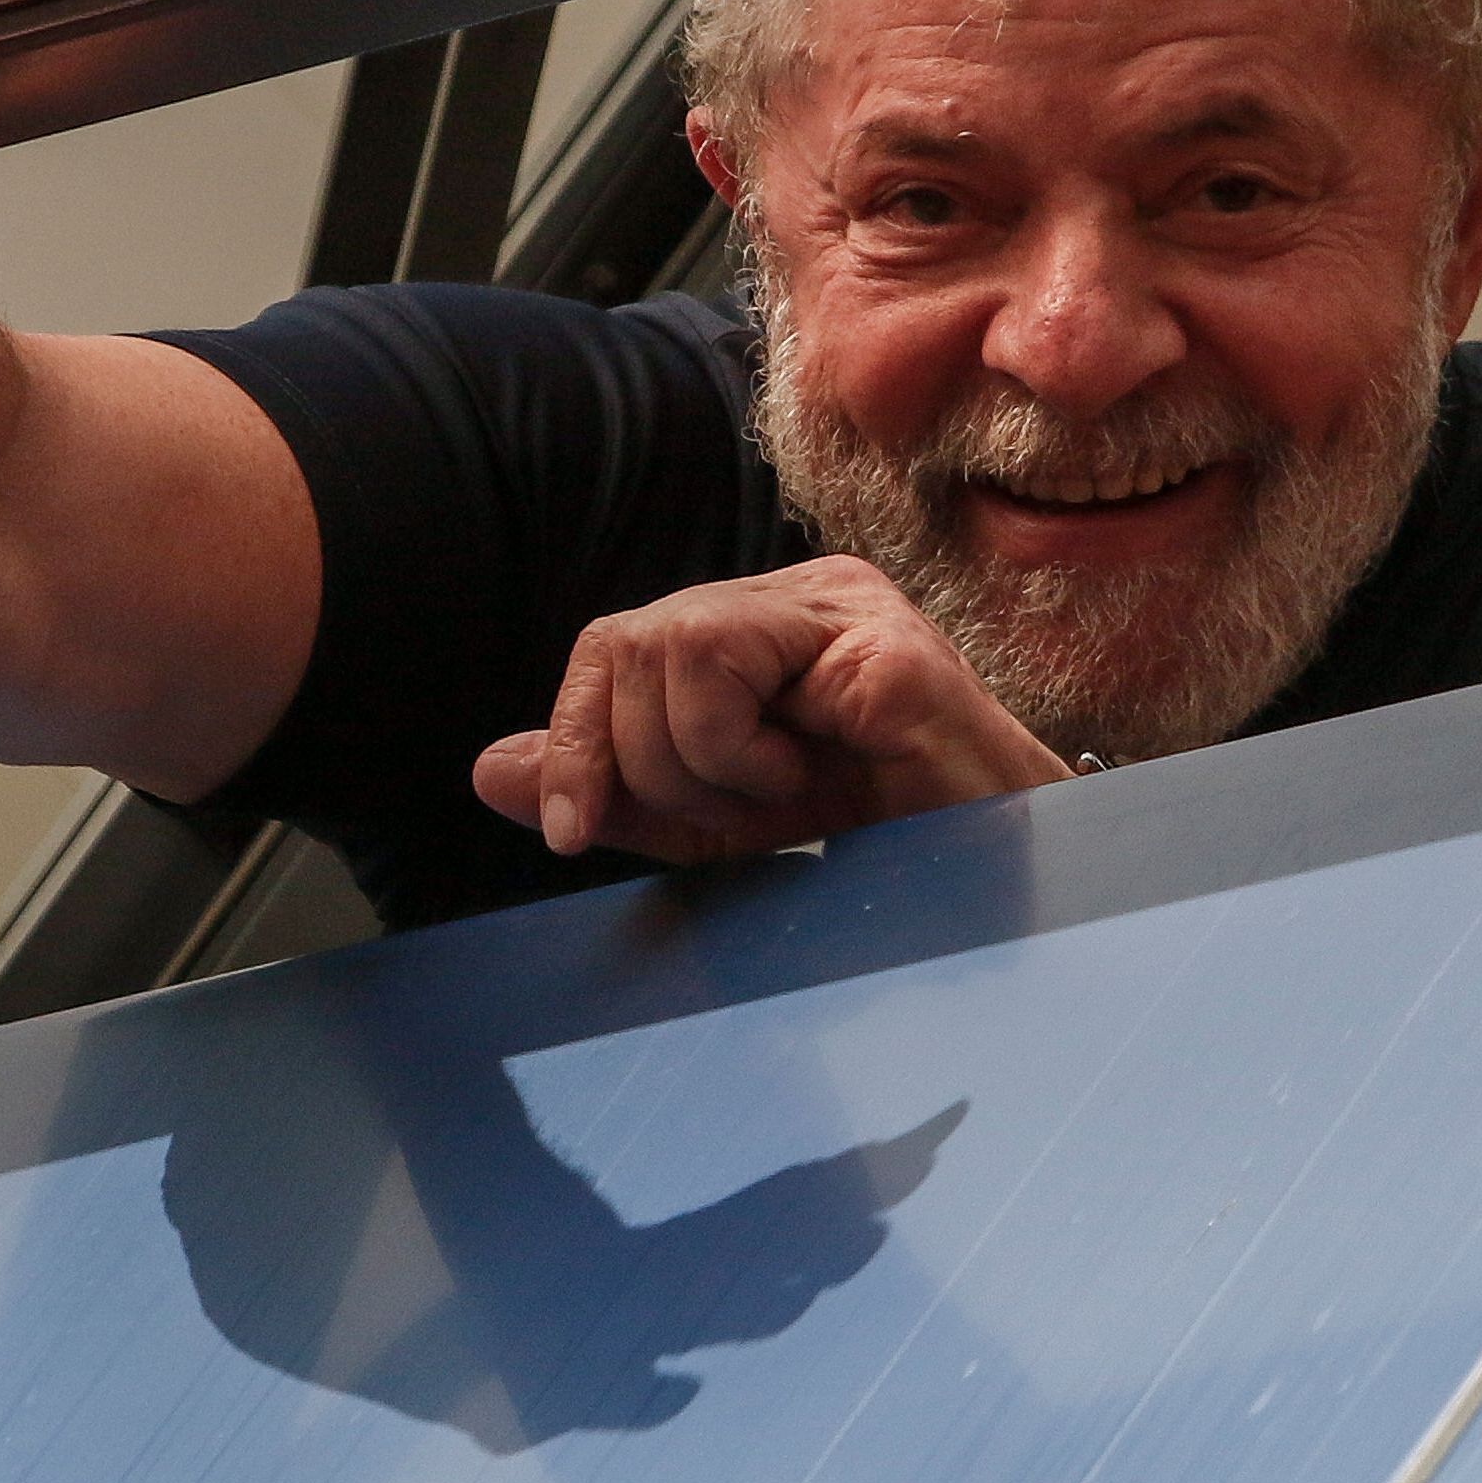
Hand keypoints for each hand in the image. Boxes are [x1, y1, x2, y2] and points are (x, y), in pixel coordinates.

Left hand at [472, 557, 1072, 863]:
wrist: (992, 887)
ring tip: (786, 789)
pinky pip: (741, 675)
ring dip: (707, 761)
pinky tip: (821, 774)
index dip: (575, 739)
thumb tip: (489, 769)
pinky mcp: (881, 644)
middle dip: (649, 761)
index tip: (573, 835)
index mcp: (763, 624)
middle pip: (629, 644)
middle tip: (736, 808)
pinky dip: (753, 756)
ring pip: (673, 648)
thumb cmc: (875, 846)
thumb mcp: (713, 823)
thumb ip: (610, 789)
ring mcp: (847, 607)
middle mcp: (803, 595)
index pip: (615, 644)